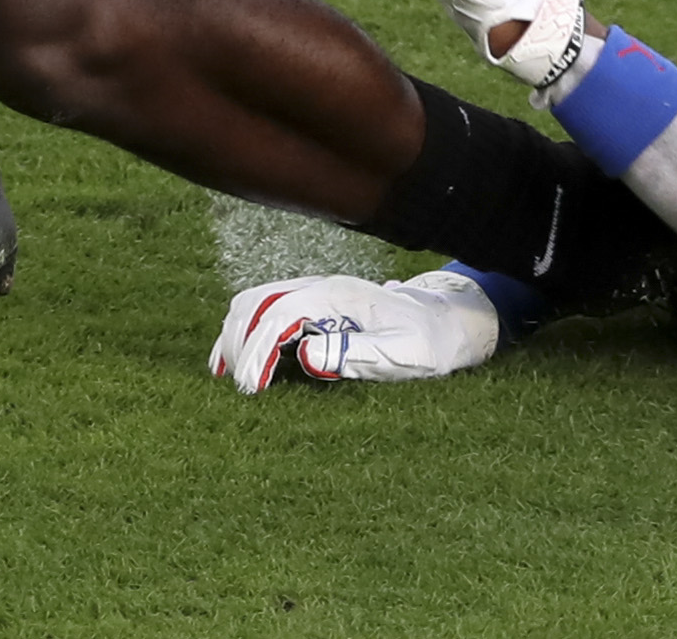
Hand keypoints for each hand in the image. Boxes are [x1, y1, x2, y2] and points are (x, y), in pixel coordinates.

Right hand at [212, 267, 508, 392]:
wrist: (450, 323)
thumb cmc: (430, 344)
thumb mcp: (402, 355)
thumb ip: (355, 355)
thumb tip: (305, 357)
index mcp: (338, 297)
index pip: (279, 316)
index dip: (258, 352)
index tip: (250, 388)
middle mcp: (321, 287)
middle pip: (257, 303)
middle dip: (239, 344)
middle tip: (239, 389)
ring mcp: (316, 292)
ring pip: (255, 302)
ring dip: (236, 334)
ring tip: (225, 375)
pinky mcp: (316, 305)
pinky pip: (266, 309)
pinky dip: (245, 330)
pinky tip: (237, 358)